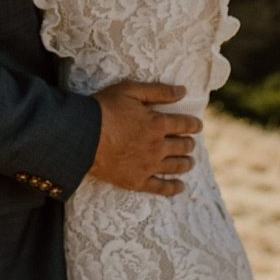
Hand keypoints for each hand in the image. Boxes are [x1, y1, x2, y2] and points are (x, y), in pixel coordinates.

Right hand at [88, 81, 201, 195]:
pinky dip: (172, 188)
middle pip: (182, 146)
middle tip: (190, 143)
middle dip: (189, 143)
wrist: (82, 136)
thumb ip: (158, 91)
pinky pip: (160, 187)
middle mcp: (158, 146)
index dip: (194, 124)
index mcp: (158, 124)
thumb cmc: (104, 109)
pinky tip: (179, 187)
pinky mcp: (136, 181)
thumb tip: (183, 91)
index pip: (184, 124)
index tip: (198, 126)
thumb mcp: (131, 91)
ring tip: (190, 162)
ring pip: (175, 166)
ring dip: (185, 163)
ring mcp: (148, 166)